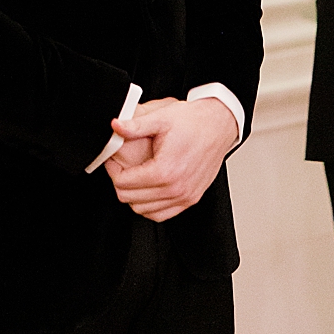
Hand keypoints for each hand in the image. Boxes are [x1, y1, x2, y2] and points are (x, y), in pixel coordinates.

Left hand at [104, 97, 236, 221]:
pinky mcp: (191, 198)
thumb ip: (135, 126)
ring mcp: (185, 196)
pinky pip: (161, 214)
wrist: (219, 124)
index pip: (123, 184)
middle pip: (130, 199)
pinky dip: (150, 206)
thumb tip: (115, 126)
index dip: (113, 171)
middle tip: (121, 168)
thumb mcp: (162, 118)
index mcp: (164, 170)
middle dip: (121, 183)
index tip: (114, 161)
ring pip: (144, 210)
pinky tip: (149, 190)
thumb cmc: (194, 121)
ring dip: (134, 196)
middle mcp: (175, 188)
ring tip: (135, 178)